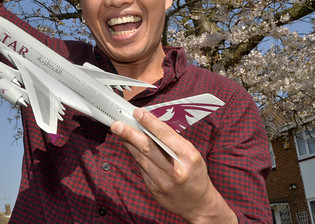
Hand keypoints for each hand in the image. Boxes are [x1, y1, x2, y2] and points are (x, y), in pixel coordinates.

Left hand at [111, 109, 237, 223]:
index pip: (165, 135)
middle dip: (130, 134)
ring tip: (119, 131)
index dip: (149, 122)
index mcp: (187, 156)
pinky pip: (141, 168)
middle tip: (117, 124)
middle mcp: (174, 169)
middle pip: (148, 147)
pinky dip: (134, 155)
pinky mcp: (154, 189)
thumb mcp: (191, 152)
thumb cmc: (195, 173)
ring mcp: (163, 181)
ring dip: (128, 143)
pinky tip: (129, 146)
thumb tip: (151, 124)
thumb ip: (173, 140)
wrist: (199, 204)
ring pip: (140, 158)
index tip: (137, 113)